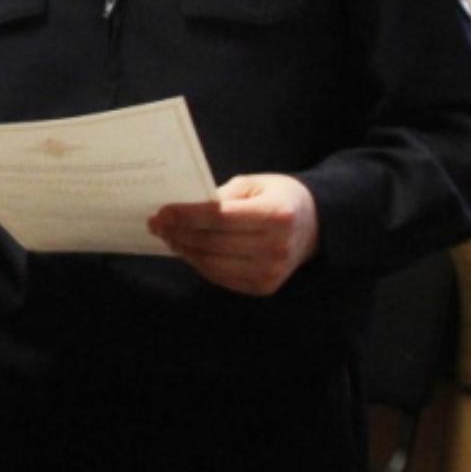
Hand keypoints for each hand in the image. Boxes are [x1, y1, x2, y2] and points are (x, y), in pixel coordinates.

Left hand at [148, 173, 319, 295]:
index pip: (220, 217)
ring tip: (167, 235)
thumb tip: (183, 208)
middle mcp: (276, 247)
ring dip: (184, 250)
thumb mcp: (253, 184)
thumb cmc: (278, 198)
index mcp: (276, 215)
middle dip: (178, 233)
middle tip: (156, 223)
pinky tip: (186, 249)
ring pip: (213, 264)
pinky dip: (199, 263)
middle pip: (213, 243)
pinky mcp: (264, 287)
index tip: (162, 211)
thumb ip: (221, 195)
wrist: (314, 226)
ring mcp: (271, 272)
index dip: (187, 215)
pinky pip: (221, 277)